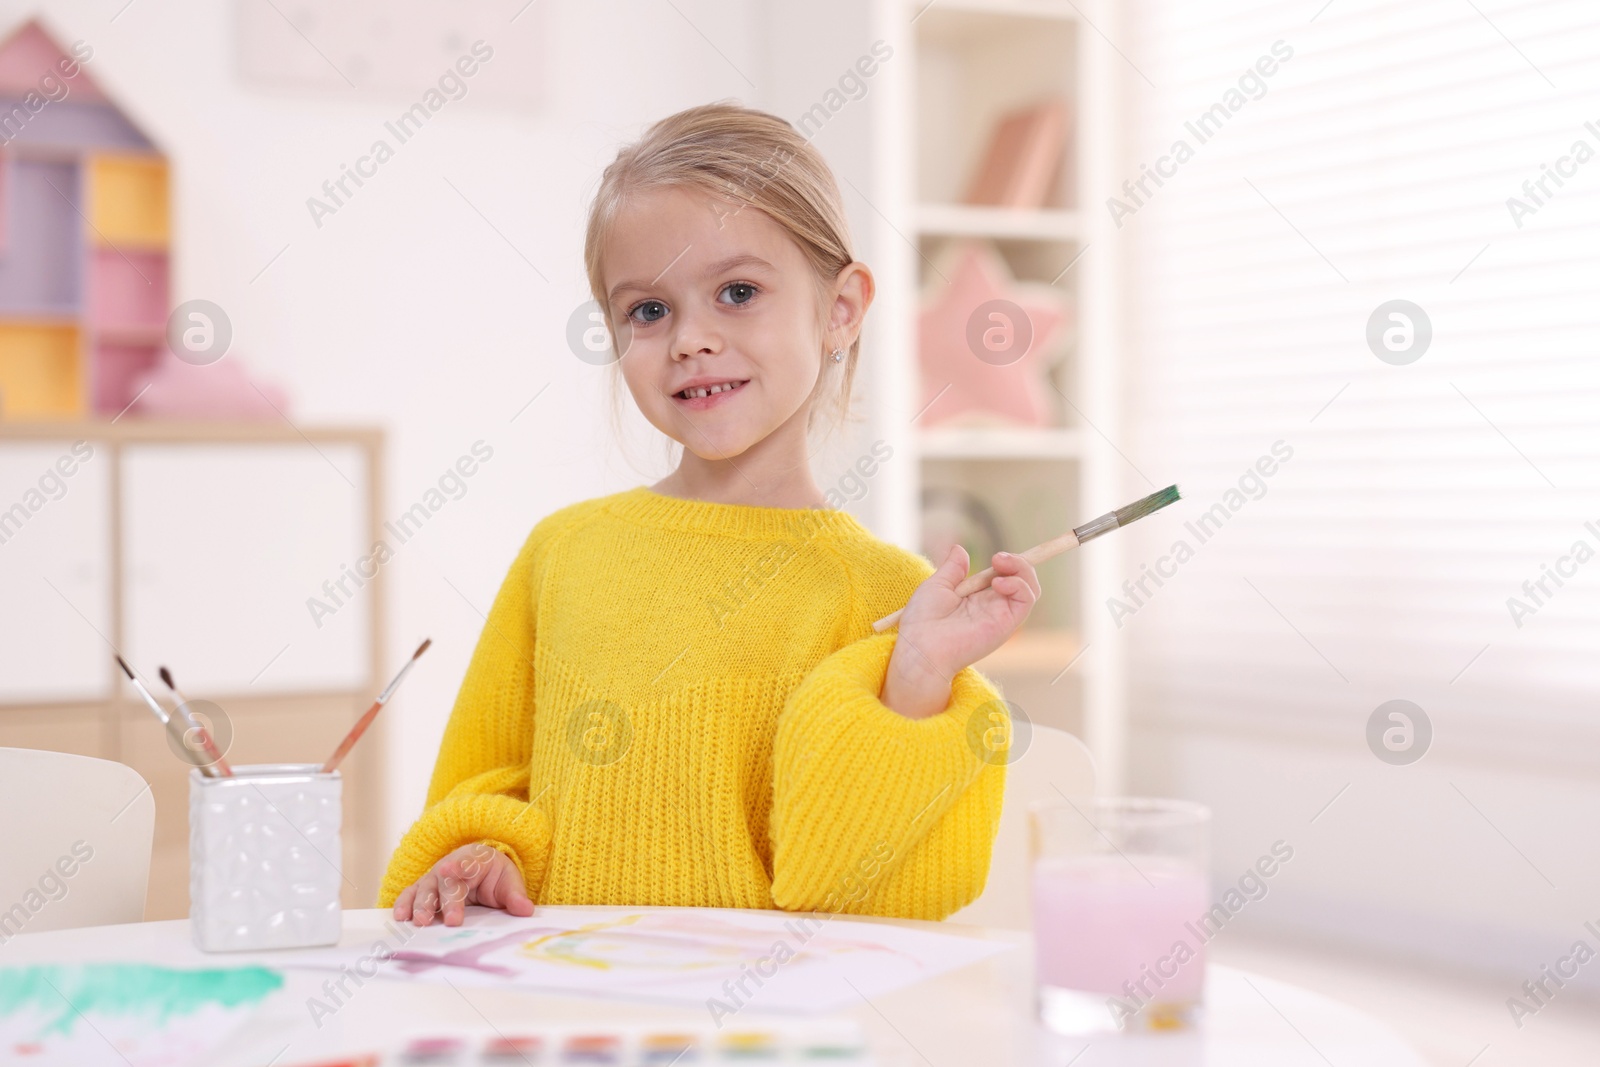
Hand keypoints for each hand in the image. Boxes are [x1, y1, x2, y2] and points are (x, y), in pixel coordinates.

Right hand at [392, 841, 533, 926]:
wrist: (480, 868)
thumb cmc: (494, 874)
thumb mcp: (509, 881)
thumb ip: (515, 895)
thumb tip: (525, 910)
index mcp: (474, 860)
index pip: (466, 862)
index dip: (457, 866)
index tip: (449, 870)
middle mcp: (450, 867)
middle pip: (445, 883)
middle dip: (447, 901)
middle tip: (451, 921)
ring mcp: (434, 878)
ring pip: (424, 889)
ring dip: (421, 905)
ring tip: (420, 921)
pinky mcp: (424, 889)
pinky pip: (411, 895)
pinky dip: (404, 904)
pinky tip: (400, 917)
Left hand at [881, 545, 1040, 718]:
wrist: (921, 647)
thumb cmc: (923, 622)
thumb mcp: (937, 586)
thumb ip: (953, 568)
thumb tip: (960, 549)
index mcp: (977, 597)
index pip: (1003, 576)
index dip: (1008, 563)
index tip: (996, 555)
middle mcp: (992, 606)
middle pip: (1022, 580)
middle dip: (1017, 562)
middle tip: (998, 557)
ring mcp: (1001, 615)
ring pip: (1030, 588)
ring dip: (1021, 569)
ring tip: (999, 562)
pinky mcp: (1006, 624)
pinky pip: (1026, 600)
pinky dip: (1019, 585)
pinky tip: (998, 583)